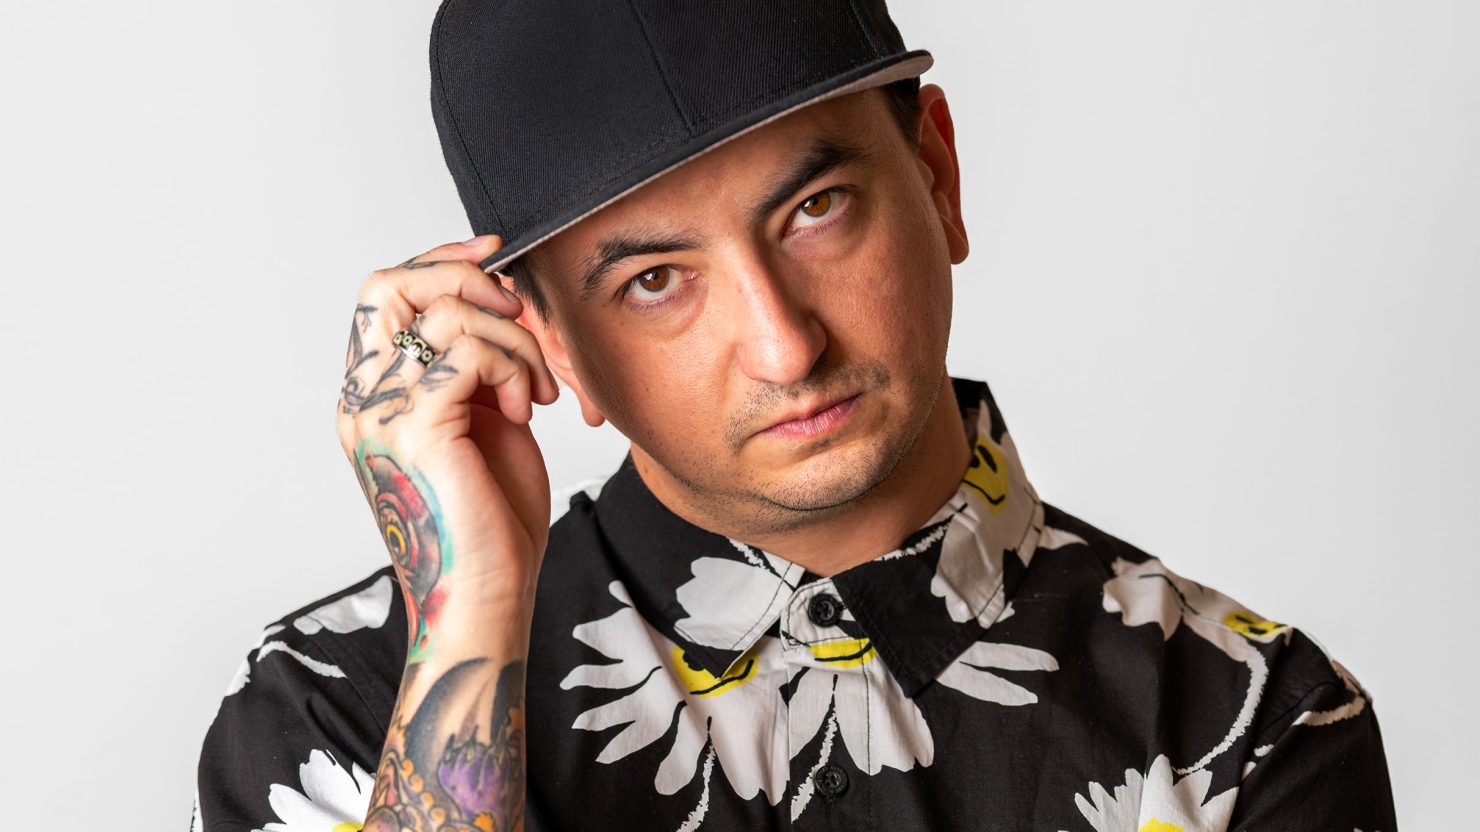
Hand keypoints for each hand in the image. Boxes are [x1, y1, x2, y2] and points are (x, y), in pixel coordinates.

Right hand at [336, 234, 557, 660]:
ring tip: (533, 390)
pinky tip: (522, 410)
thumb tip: (500, 304)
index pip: (383, 293)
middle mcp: (362, 399)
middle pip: (387, 283)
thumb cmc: (493, 522)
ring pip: (445, 312)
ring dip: (511, 339)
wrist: (488, 597)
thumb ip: (475, 367)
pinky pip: (468, 350)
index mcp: (373, 397)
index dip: (439, 261)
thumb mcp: (484, 423)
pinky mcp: (416, 427)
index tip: (497, 257)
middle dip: (464, 277)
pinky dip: (510, 366)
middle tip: (516, 310)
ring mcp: (380, 412)